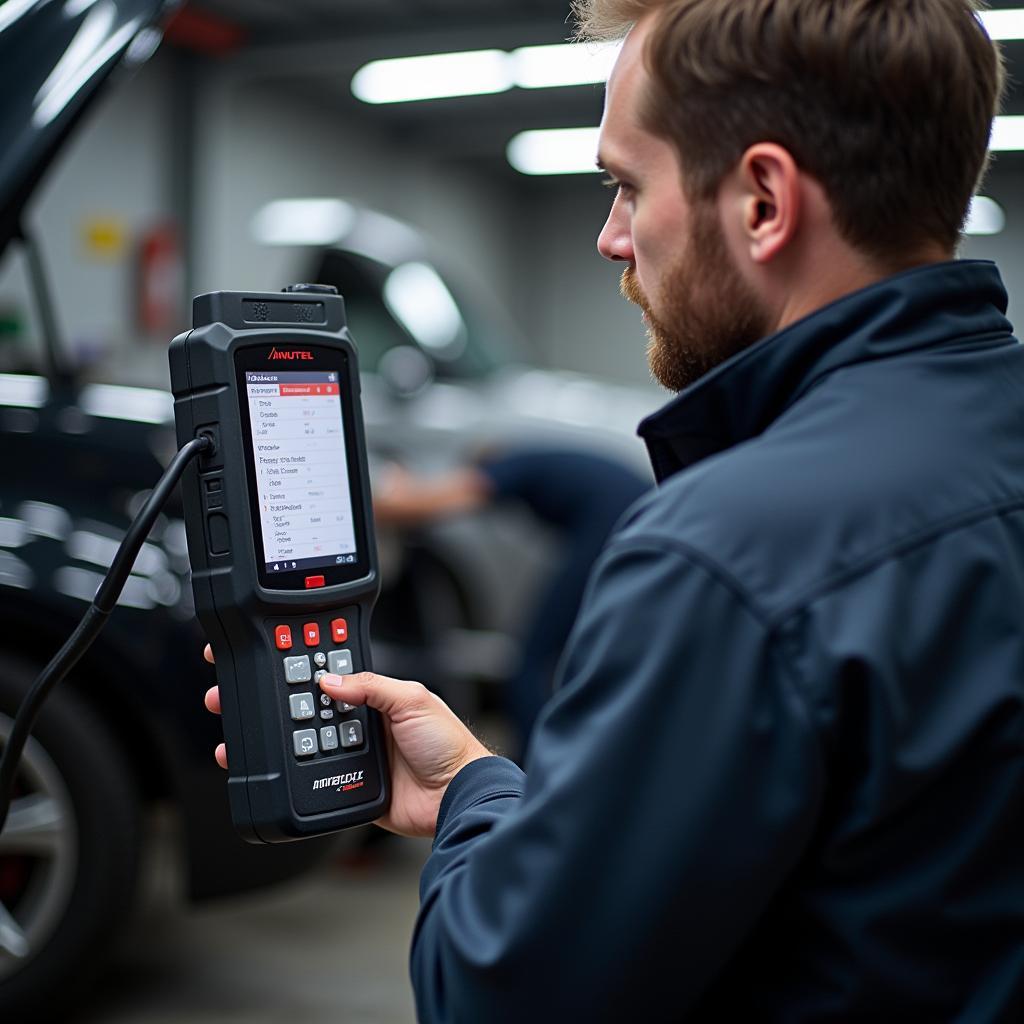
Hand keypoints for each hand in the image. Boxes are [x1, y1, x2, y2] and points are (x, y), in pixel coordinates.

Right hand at [202, 645, 490, 836]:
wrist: (457, 795)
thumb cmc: (448, 743)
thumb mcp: (412, 699)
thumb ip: (370, 686)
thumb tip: (328, 681)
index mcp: (371, 694)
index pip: (323, 673)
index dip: (292, 663)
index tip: (259, 652)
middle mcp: (355, 721)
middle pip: (298, 706)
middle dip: (263, 697)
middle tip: (228, 691)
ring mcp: (347, 753)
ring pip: (294, 740)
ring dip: (263, 734)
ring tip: (231, 725)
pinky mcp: (344, 784)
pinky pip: (306, 776)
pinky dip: (280, 772)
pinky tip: (257, 765)